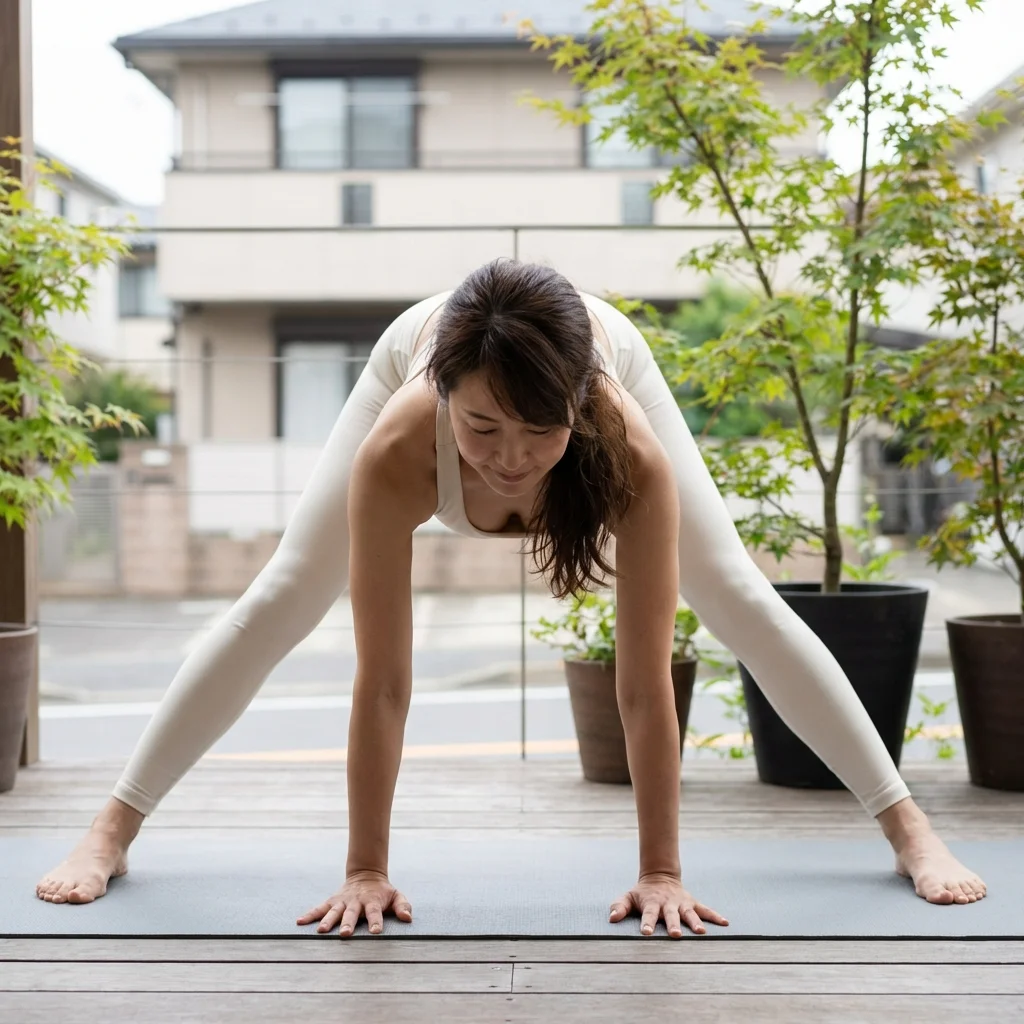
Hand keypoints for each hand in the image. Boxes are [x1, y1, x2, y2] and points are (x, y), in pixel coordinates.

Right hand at [296, 869, 412, 937]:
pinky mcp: (332, 901)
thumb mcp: (396, 896)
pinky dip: (310, 914)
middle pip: (352, 913)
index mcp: (372, 901)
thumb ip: (403, 906)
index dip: (376, 921)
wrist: (366, 875)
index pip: (375, 912)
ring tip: (321, 931)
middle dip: (348, 923)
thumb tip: (408, 918)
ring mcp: (342, 901)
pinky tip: (299, 922)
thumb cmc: (383, 893)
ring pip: (334, 911)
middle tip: (346, 934)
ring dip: (328, 921)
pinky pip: (319, 908)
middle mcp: (356, 902)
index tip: (376, 931)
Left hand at [609, 872, 728, 937]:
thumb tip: (611, 918)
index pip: (648, 915)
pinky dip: (715, 916)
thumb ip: (619, 906)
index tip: (646, 933)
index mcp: (652, 904)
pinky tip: (725, 923)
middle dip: (673, 925)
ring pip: (689, 914)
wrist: (659, 877)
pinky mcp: (692, 903)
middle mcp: (668, 904)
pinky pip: (706, 910)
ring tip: (701, 932)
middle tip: (675, 935)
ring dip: (694, 922)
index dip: (647, 923)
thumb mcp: (628, 897)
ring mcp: (682, 903)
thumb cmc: (642, 894)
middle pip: (671, 916)